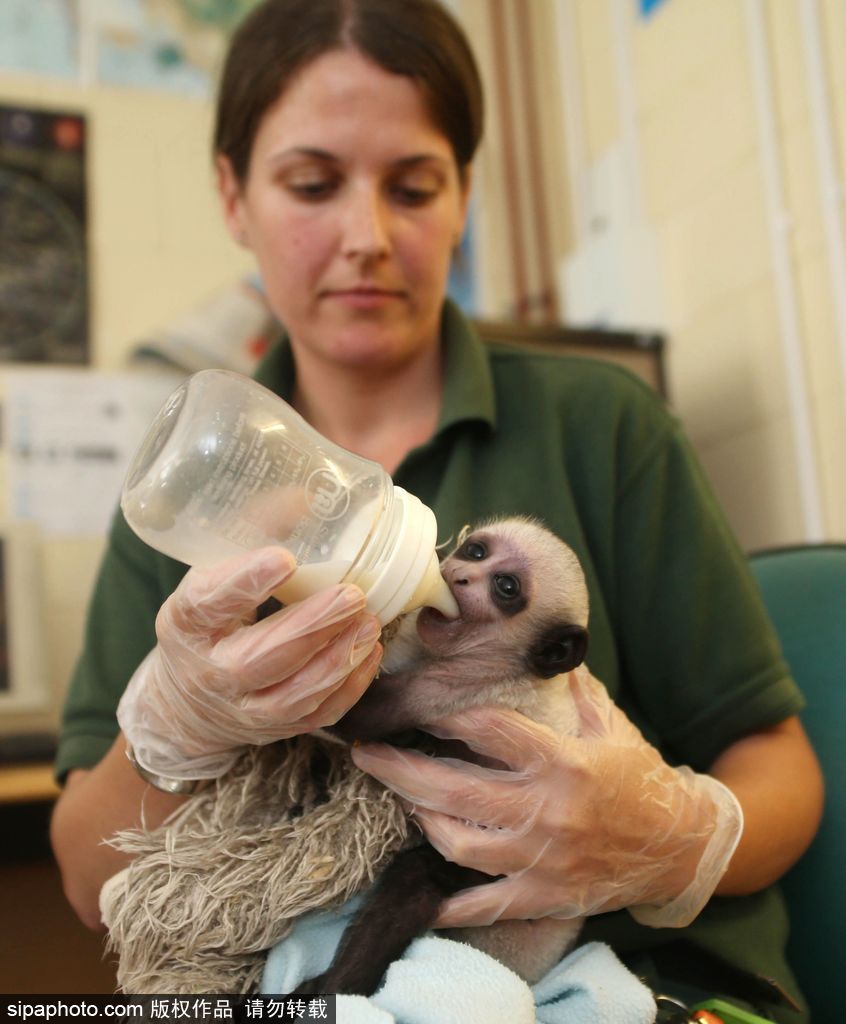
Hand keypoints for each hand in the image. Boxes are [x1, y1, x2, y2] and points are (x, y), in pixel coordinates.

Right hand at [118, 546, 381, 779]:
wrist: (186, 706)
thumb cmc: (207, 625)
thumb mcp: (209, 577)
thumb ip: (253, 539)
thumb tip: (308, 496)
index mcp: (186, 624)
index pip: (208, 603)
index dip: (245, 581)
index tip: (284, 558)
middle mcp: (211, 672)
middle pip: (260, 657)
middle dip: (312, 626)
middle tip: (352, 594)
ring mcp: (244, 708)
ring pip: (294, 694)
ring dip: (338, 657)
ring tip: (369, 621)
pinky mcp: (276, 729)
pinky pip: (318, 714)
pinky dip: (349, 685)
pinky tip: (368, 651)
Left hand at [351, 667, 741, 928]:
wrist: (681, 847)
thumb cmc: (642, 778)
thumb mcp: (611, 726)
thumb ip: (574, 690)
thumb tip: (548, 649)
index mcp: (560, 761)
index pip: (488, 731)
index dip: (445, 717)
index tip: (415, 707)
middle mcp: (545, 810)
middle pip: (454, 789)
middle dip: (400, 769)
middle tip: (366, 754)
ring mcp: (541, 858)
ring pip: (458, 844)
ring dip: (421, 821)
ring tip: (402, 800)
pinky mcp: (544, 896)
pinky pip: (487, 905)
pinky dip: (453, 907)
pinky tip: (425, 899)